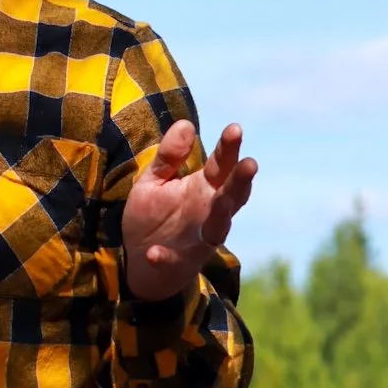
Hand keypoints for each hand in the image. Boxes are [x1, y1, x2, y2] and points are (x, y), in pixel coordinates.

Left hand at [122, 120, 256, 301]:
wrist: (138, 260)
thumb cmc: (152, 216)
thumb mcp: (154, 181)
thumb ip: (169, 156)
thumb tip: (185, 124)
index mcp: (204, 187)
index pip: (222, 164)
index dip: (229, 148)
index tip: (234, 129)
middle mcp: (209, 212)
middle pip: (231, 194)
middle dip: (240, 181)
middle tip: (250, 164)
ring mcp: (198, 239)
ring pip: (218, 227)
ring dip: (221, 215)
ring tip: (221, 201)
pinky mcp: (178, 263)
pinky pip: (174, 260)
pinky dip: (165, 258)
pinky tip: (154, 253)